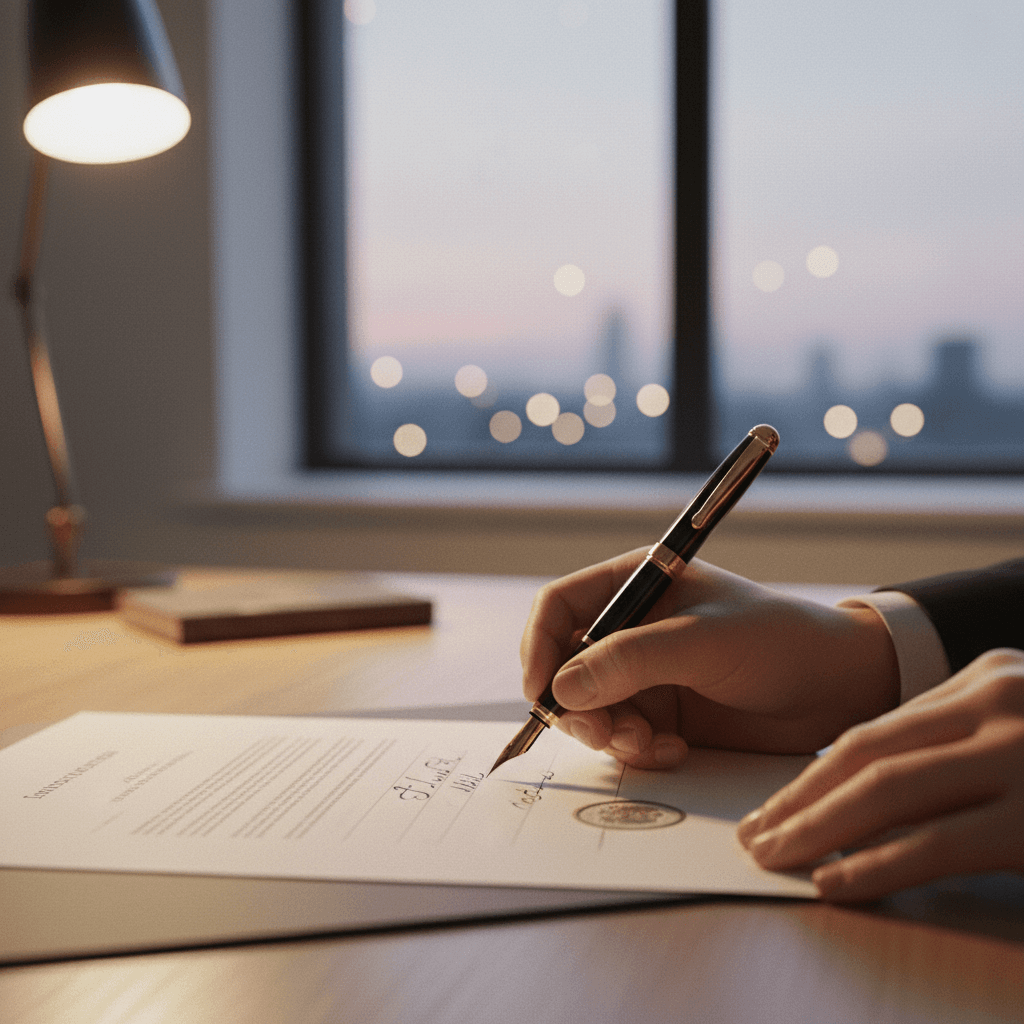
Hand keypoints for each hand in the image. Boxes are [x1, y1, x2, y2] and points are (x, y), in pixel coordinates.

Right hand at [521, 550, 900, 767]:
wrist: (839, 689)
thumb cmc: (779, 641)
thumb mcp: (703, 642)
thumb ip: (632, 660)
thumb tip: (562, 688)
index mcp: (635, 584)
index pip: (559, 608)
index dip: (540, 647)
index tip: (544, 692)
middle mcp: (631, 628)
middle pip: (564, 666)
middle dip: (577, 706)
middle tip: (606, 734)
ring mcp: (644, 673)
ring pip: (588, 709)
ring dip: (609, 733)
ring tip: (651, 743)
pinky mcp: (661, 713)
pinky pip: (621, 737)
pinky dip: (636, 750)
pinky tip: (673, 750)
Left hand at [737, 648, 1023, 900]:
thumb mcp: (1022, 729)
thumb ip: (964, 744)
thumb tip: (882, 793)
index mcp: (987, 679)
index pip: (879, 730)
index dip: (817, 772)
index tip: (778, 805)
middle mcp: (996, 701)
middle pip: (866, 752)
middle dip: (798, 798)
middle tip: (753, 832)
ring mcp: (1017, 755)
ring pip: (884, 791)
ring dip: (815, 829)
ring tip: (771, 857)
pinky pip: (933, 845)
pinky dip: (873, 866)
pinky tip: (832, 884)